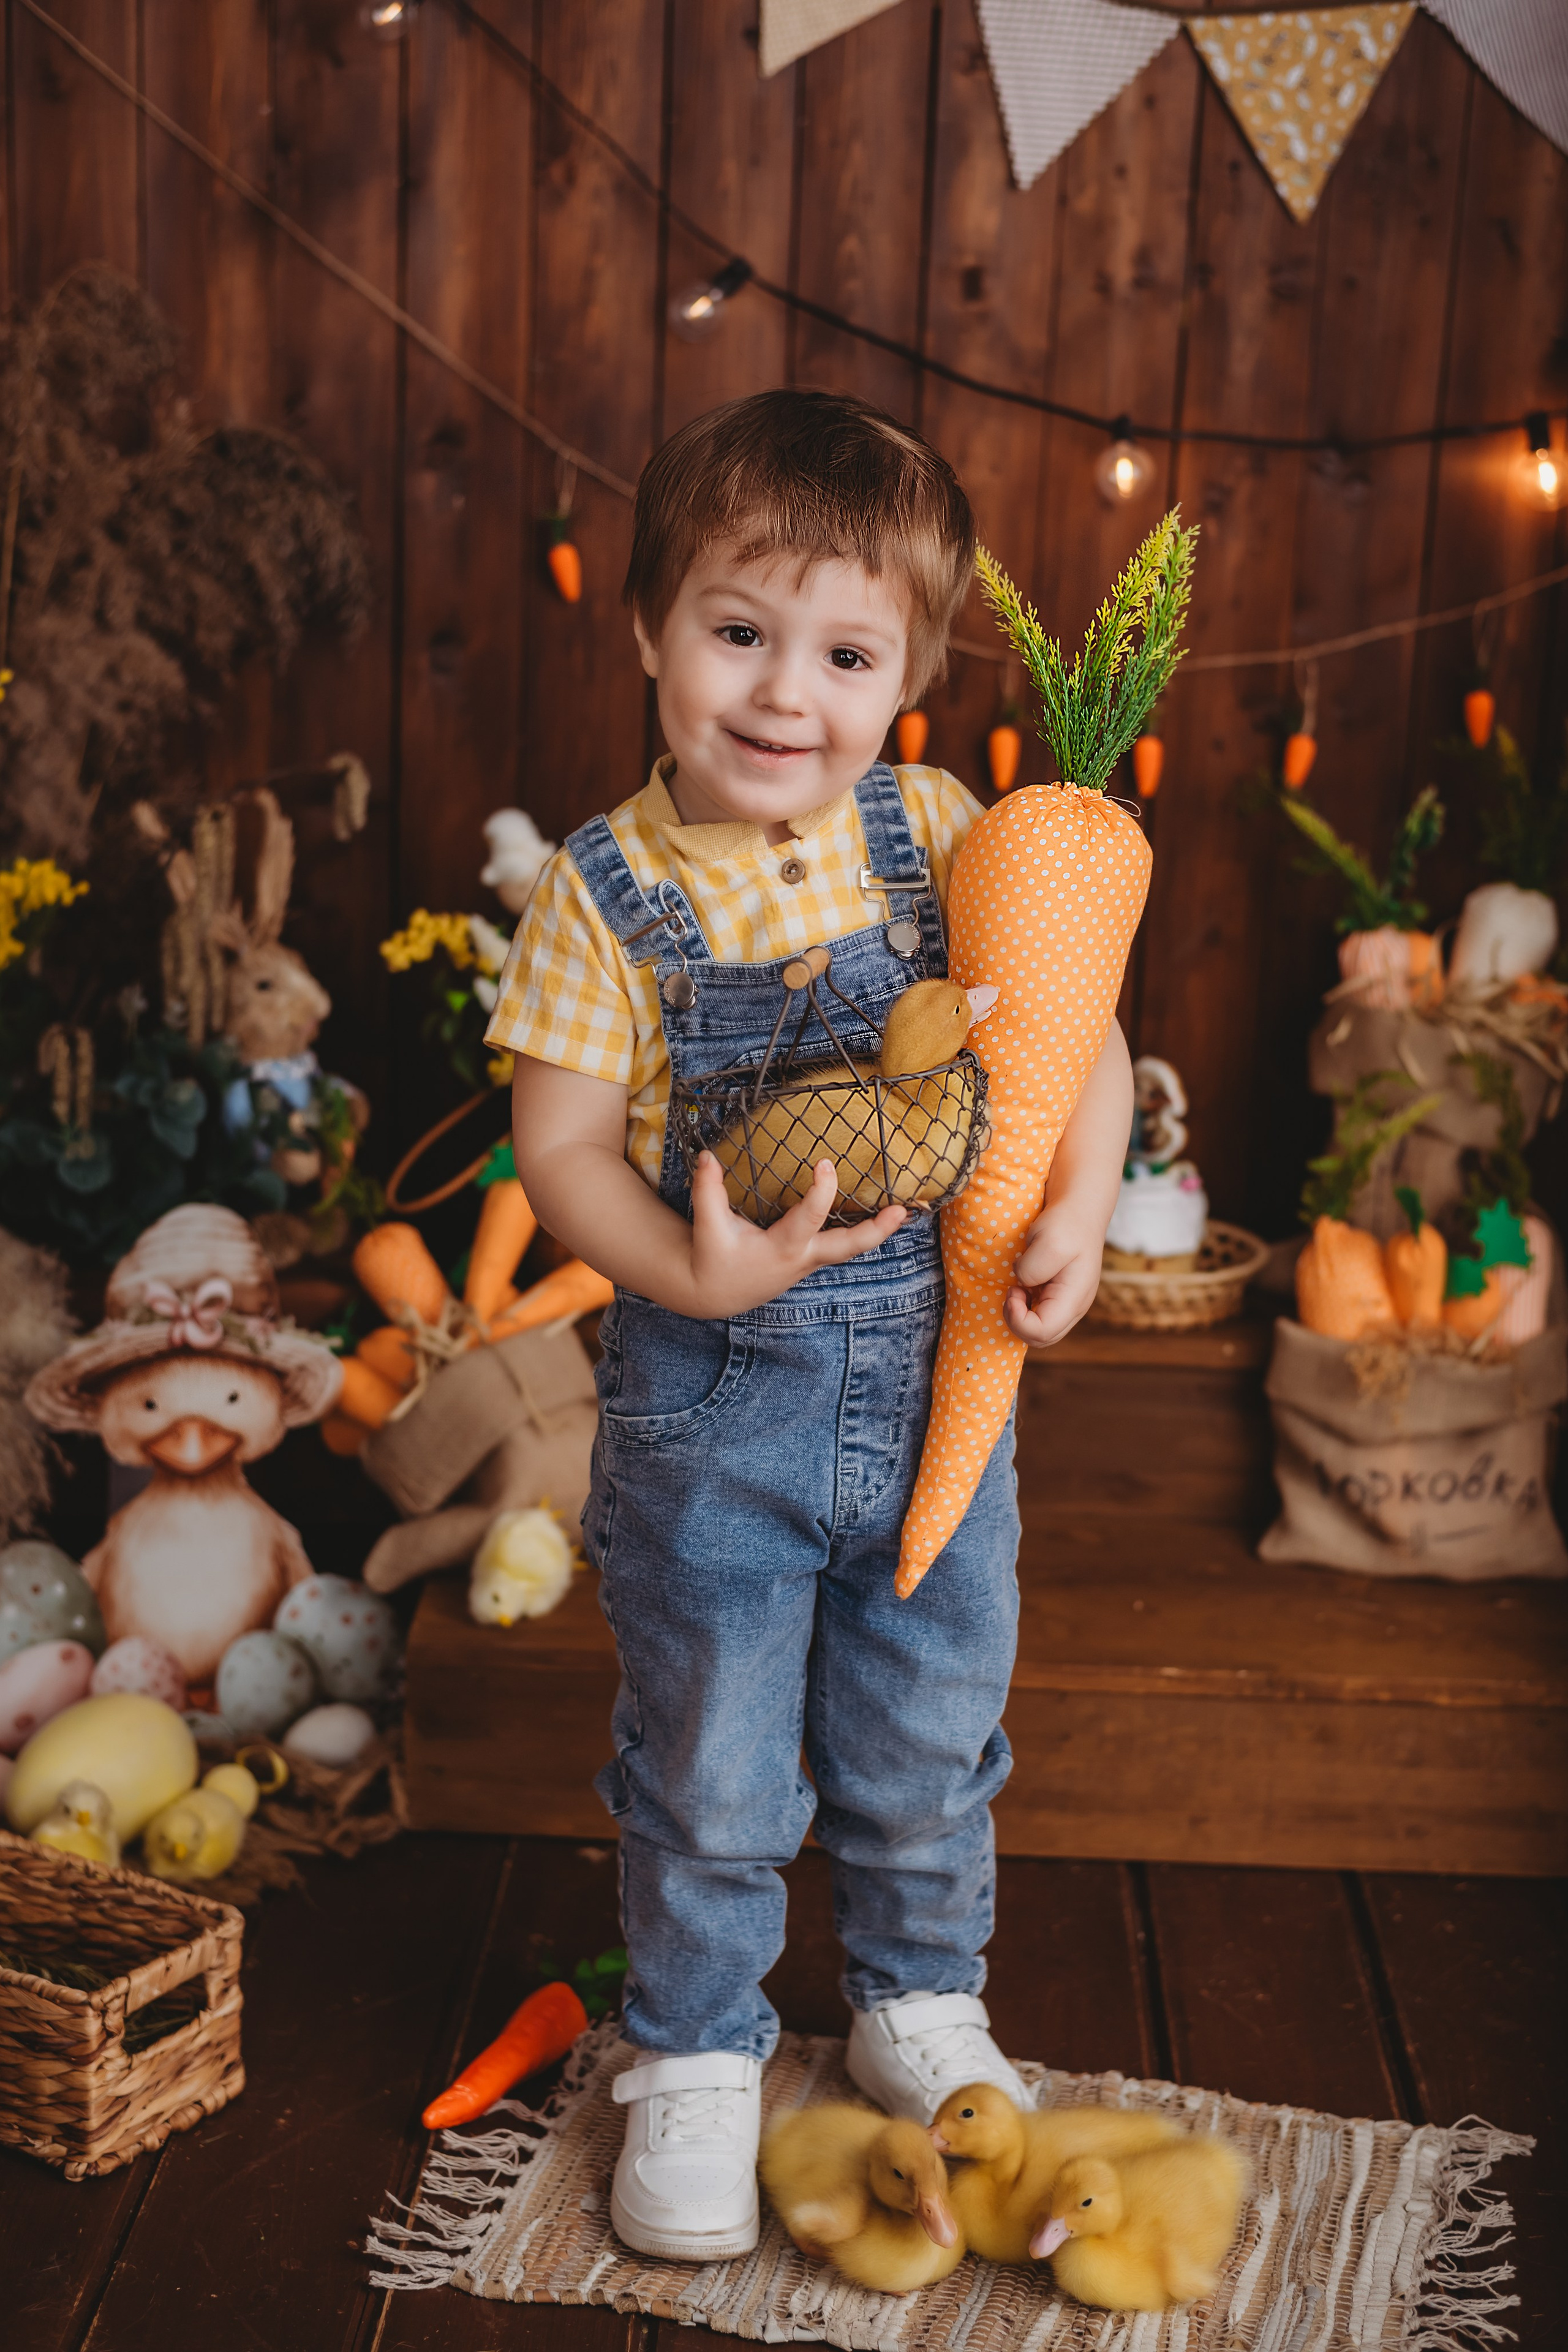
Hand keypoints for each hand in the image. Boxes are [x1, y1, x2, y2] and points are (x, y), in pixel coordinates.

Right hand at [687, 1152, 906, 1316]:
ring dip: (877, 1232)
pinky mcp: (809, 1258)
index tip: (825, 1163)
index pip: (809, 1219)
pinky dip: (861, 1232)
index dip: (820, 1191)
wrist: (714, 1293)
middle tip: (901, 1211)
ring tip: (903, 1210)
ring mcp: (809, 1261)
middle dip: (876, 1231)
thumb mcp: (708, 1227)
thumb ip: (707, 1191)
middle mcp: (802, 1257)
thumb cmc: (714, 1259)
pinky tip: (879, 1216)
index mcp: (781, 1249)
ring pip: (850, 1249)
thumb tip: (707, 1156)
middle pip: (848, 1247)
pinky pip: (841, 1245)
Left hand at [1004, 1200, 1103, 1346]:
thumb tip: (1020, 1283)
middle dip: (1017, 1320)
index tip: (1012, 1290)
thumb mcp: (1049, 1242)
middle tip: (1013, 1290)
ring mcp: (1068, 1305)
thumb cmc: (1066, 1223)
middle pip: (1040, 1339)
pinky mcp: (1059, 1298)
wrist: (1079, 1210)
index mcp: (1074, 1299)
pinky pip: (1039, 1318)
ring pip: (1039, 1332)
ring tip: (1018, 1288)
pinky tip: (1023, 1286)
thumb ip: (1031, 1269)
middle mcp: (1074, 1308)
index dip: (1018, 1319)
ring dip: (1020, 1316)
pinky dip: (1024, 1309)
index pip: (1041, 1333)